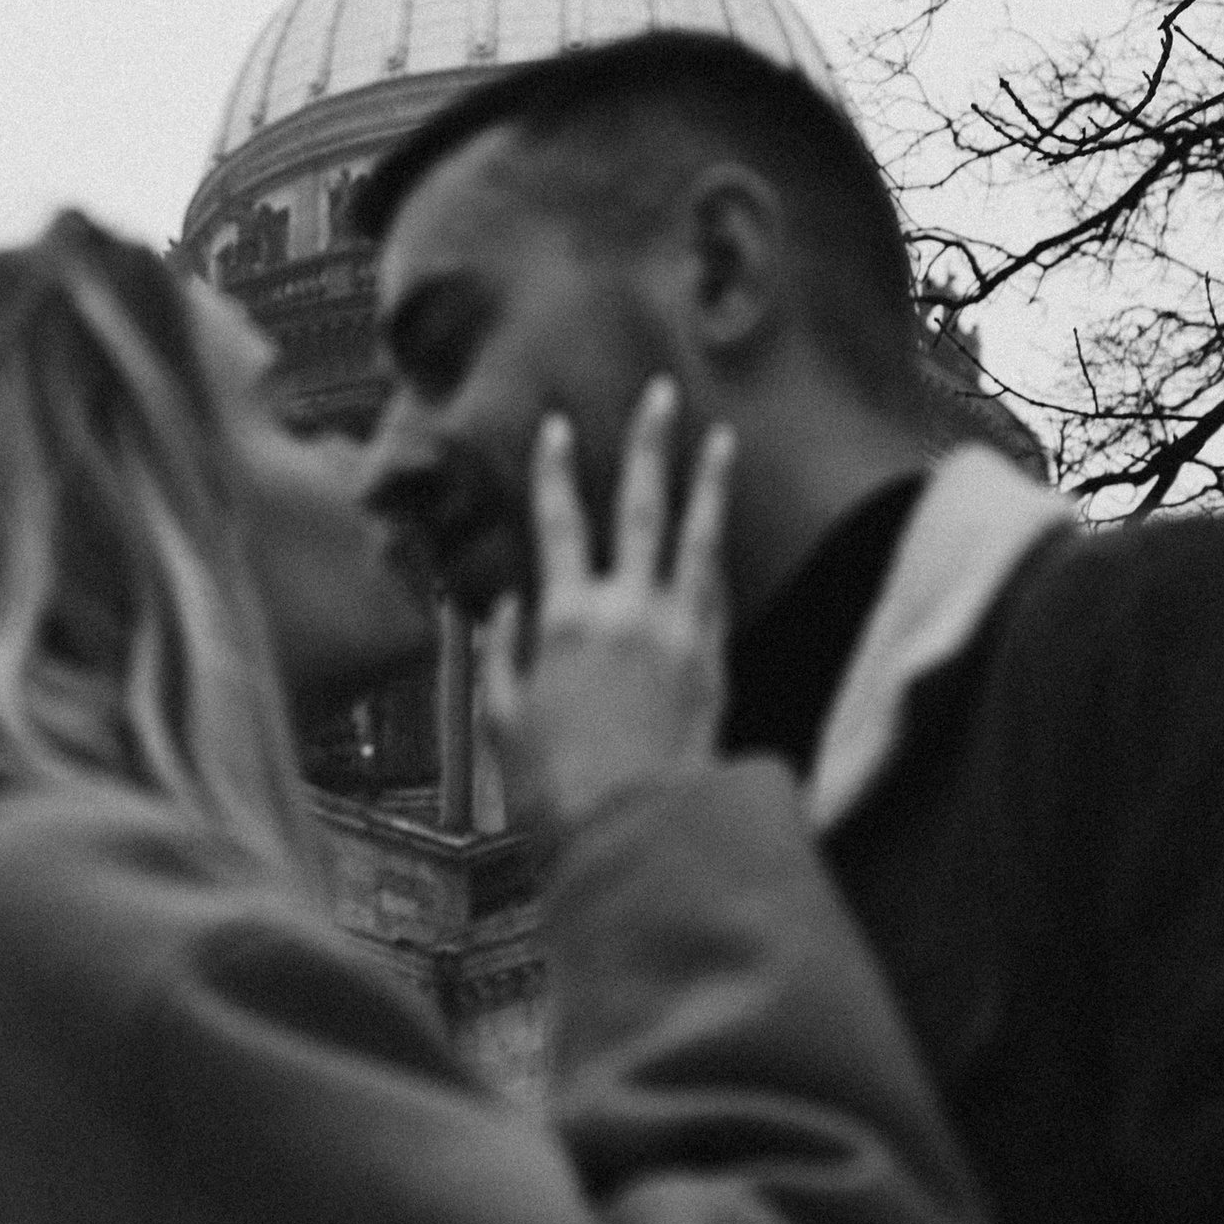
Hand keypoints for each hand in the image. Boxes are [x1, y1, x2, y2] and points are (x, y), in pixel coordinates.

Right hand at [479, 390, 733, 845]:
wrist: (637, 829)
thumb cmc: (557, 786)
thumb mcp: (502, 721)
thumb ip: (502, 656)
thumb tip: (504, 607)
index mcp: (565, 618)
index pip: (558, 524)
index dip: (554, 470)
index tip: (558, 425)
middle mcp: (626, 608)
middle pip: (638, 506)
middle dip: (648, 445)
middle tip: (661, 393)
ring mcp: (679, 628)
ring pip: (696, 535)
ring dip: (707, 481)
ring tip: (722, 437)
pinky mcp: (715, 657)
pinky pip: (716, 589)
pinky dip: (715, 552)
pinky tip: (720, 529)